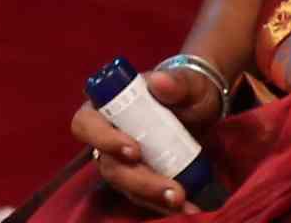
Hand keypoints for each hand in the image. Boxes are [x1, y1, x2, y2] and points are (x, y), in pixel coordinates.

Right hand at [64, 54, 220, 209]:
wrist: (203, 111)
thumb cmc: (187, 90)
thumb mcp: (187, 83)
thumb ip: (176, 82)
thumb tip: (160, 82)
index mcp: (106, 106)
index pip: (87, 124)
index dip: (103, 139)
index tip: (134, 150)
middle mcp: (108, 136)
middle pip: (107, 164)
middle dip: (138, 180)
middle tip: (172, 189)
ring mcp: (123, 161)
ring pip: (125, 185)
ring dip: (151, 195)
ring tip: (182, 200)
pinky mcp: (141, 178)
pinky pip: (144, 197)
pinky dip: (163, 204)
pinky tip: (189, 208)